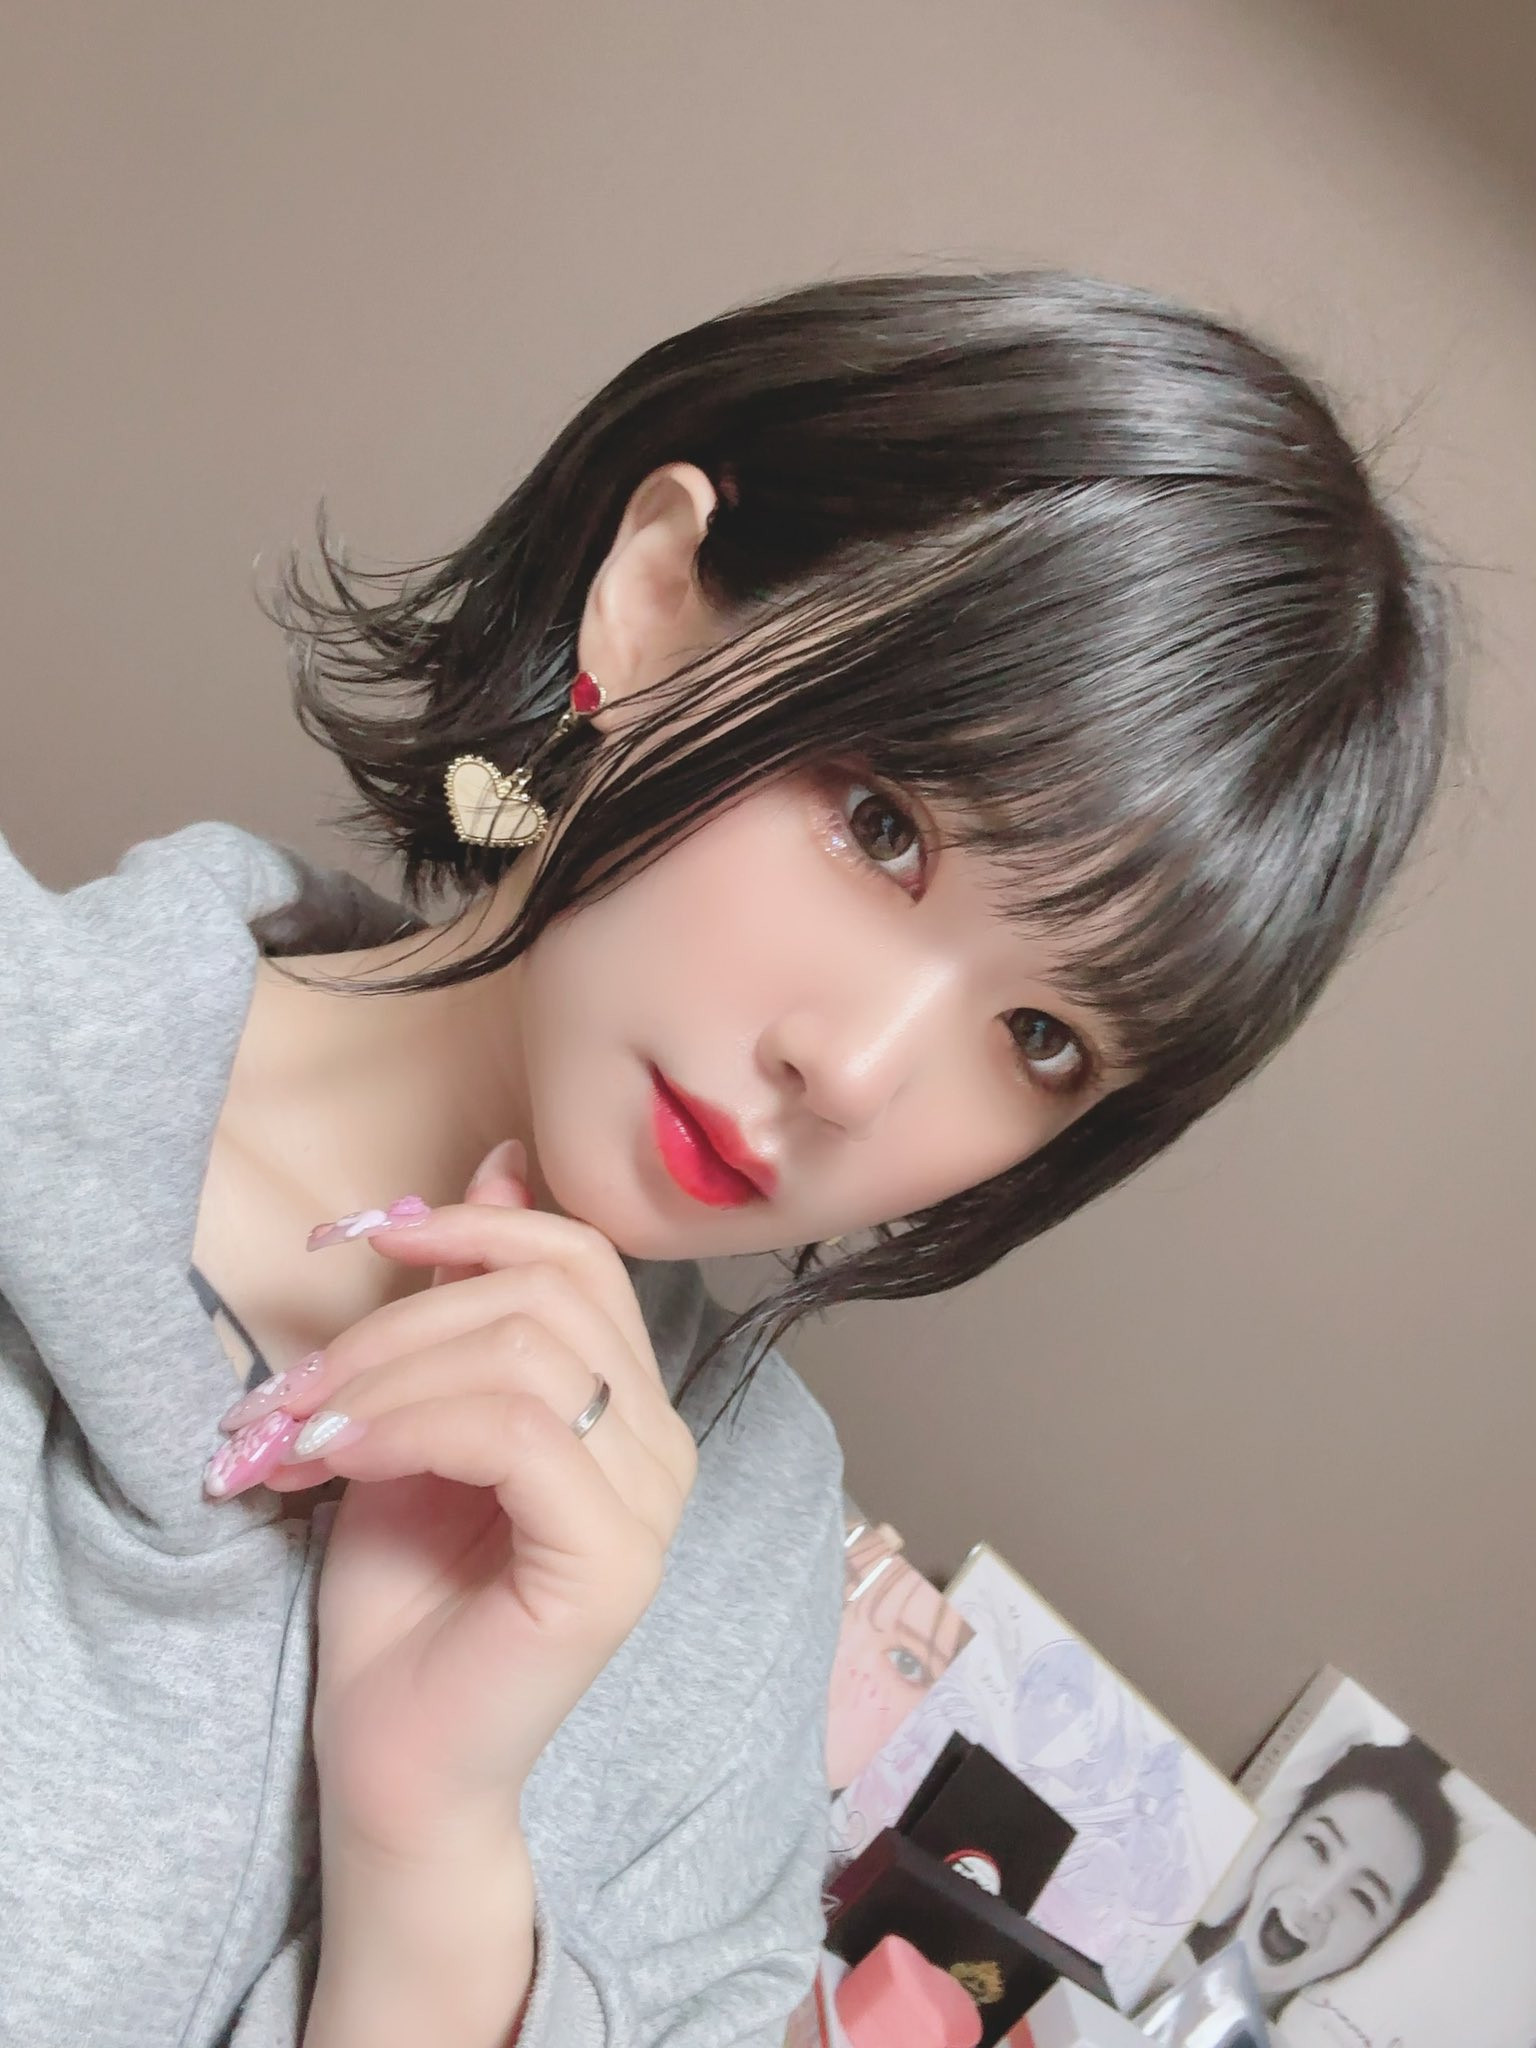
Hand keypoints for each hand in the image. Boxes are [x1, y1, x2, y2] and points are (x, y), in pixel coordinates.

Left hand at [257, 1147, 699, 1866]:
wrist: (396, 1757)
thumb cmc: (402, 1599)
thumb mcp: (417, 1417)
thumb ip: (463, 1309)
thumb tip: (496, 1163)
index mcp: (628, 1408)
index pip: (580, 1260)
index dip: (469, 1228)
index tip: (360, 1242)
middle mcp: (663, 1447)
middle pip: (545, 1294)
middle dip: (398, 1316)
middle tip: (292, 1389)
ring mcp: (650, 1505)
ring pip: (524, 1353)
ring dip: (384, 1374)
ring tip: (299, 1434)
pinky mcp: (613, 1561)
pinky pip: (514, 1432)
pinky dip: (406, 1425)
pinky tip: (337, 1462)